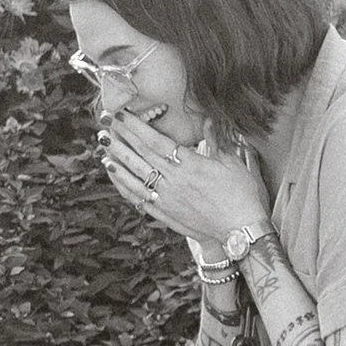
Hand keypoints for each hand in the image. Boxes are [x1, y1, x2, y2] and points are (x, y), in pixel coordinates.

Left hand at [99, 109, 269, 248]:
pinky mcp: (164, 214)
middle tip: (104, 124)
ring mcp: (166, 199)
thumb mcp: (231, 162)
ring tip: (104, 145)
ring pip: (135, 176)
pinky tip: (114, 173)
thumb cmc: (241, 195)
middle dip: (121, 138)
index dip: (137, 127)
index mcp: (190, 165)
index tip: (123, 115)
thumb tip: (208, 118)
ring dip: (117, 159)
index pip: (156, 141)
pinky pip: (138, 198)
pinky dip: (123, 185)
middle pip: (141, 156)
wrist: (240, 230)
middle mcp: (174, 182)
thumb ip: (216, 139)